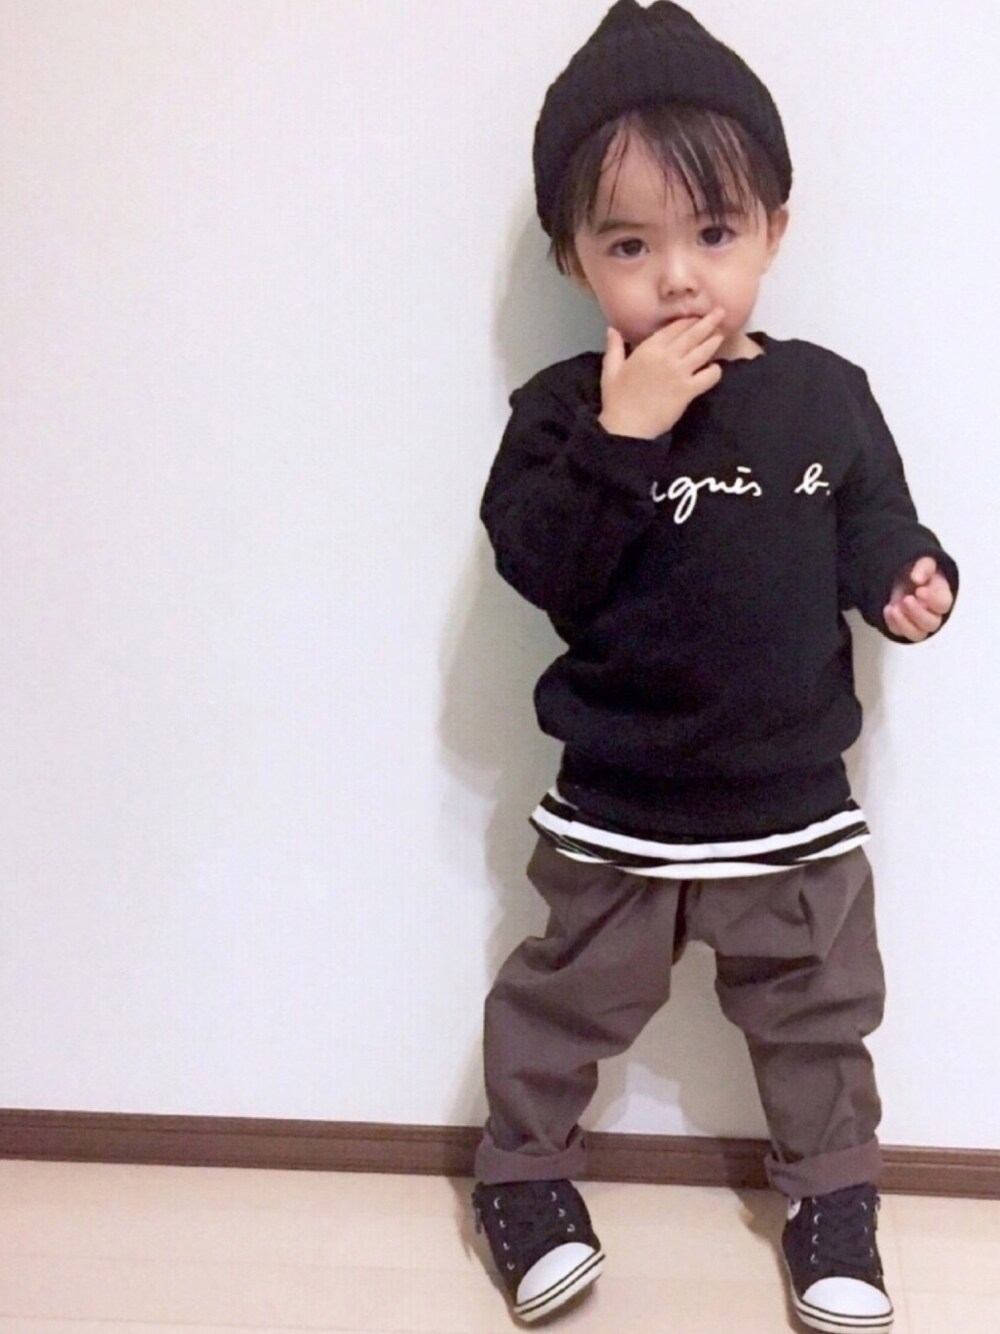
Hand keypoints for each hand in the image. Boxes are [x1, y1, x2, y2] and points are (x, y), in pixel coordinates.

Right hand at [598, 309, 725, 438]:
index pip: (674, 328)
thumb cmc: (617, 400)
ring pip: (703, 351)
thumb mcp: (610, 370)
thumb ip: (614, 348)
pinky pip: (708, 377)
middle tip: (720, 312)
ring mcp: (679, 373)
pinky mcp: (688, 390)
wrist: (627, 427)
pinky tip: (715, 369)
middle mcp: (667, 356)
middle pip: (692, 334)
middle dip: (708, 322)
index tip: (697, 315)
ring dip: (714, 341)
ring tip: (722, 334)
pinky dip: (715, 371)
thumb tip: (612, 329)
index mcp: (648, 349)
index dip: (687, 320)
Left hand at [883, 556, 953, 641]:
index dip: (932, 600)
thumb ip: (924, 567)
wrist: (904, 577)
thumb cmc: (919, 571)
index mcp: (941, 597)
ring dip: (905, 624)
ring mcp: (917, 623)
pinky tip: (888, 609)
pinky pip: (899, 632)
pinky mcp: (903, 627)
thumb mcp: (925, 562)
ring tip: (894, 609)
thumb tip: (917, 579)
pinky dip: (892, 623)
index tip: (920, 590)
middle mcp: (932, 614)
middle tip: (906, 599)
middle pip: (931, 623)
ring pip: (918, 634)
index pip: (942, 605)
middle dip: (918, 613)